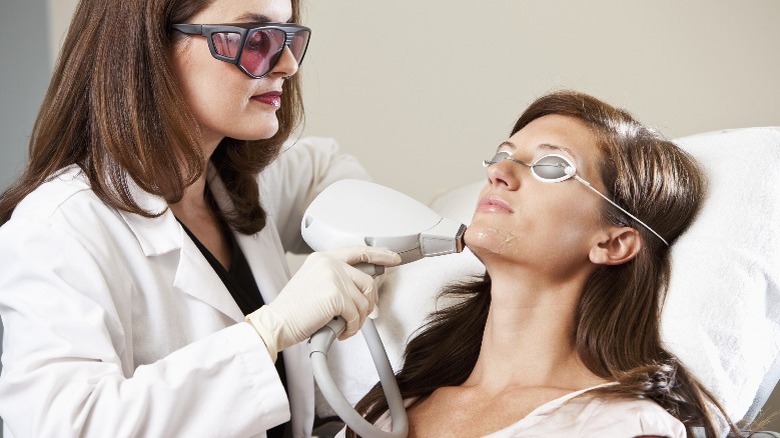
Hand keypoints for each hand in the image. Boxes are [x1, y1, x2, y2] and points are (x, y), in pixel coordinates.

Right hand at [245, 246, 400, 358]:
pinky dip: (352, 328)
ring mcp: (333, 277)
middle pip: (367, 281)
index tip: (393, 258)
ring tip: (347, 327)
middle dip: (370, 303)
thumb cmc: (292, 310)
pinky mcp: (336, 295)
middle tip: (364, 316)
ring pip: (364, 301)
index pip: (358, 251)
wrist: (276, 323)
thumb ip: (337, 281)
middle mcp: (329, 263)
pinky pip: (356, 315)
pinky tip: (342, 332)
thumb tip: (363, 293)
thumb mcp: (314, 285)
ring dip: (359, 320)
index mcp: (323, 258)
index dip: (379, 255)